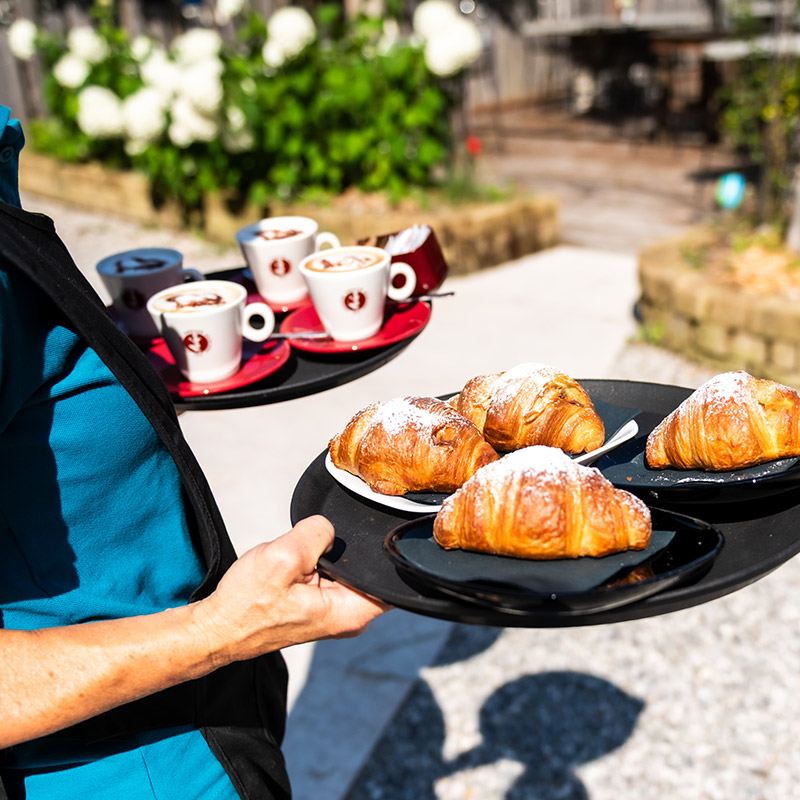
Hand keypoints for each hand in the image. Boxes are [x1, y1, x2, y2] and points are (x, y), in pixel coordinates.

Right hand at [194, 515, 389, 665]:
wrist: (218, 626)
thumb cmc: (245, 606)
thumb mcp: (283, 557)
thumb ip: (316, 534)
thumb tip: (329, 527)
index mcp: (350, 612)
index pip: (393, 582)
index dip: (387, 554)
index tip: (375, 536)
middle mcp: (348, 615)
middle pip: (368, 569)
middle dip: (348, 550)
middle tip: (319, 546)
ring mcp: (333, 609)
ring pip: (345, 567)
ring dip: (326, 555)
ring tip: (301, 557)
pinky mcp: (318, 602)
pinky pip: (328, 571)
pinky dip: (313, 561)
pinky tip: (295, 563)